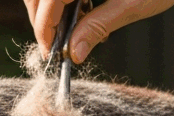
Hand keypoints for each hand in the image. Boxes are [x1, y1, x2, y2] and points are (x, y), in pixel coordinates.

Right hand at [24, 0, 173, 61]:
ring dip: (50, 11)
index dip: (44, 29)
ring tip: (74, 30)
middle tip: (56, 47)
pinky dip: (63, 1)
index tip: (50, 53)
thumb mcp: (132, 4)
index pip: (47, 1)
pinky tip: (83, 12)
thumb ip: (98, 26)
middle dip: (42, 21)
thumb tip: (75, 53)